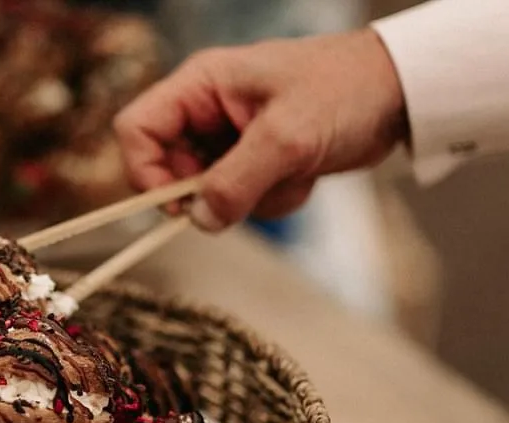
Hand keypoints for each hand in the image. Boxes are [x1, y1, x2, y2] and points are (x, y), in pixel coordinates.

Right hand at [114, 29, 408, 231]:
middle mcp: (206, 111)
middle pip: (169, 170)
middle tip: (250, 192)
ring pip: (208, 193)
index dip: (145, 172)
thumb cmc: (345, 90)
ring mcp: (230, 138)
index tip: (177, 204)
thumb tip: (200, 220)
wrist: (400, 91)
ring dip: (251, 198)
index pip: (137, 130)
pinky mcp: (255, 160)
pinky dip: (272, 198)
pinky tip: (304, 173)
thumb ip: (236, 181)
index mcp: (200, 86)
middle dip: (210, 192)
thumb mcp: (287, 137)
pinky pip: (242, 198)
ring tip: (293, 171)